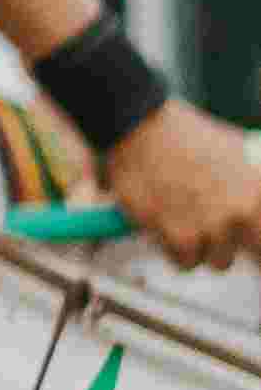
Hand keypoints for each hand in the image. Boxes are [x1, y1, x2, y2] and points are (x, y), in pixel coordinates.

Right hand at [102, 99, 260, 275]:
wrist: (141, 127)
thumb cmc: (184, 135)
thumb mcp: (235, 150)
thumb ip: (250, 183)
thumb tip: (253, 205)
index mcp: (257, 192)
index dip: (255, 244)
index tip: (247, 245)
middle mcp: (239, 213)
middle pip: (242, 253)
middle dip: (225, 245)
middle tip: (206, 226)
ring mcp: (210, 227)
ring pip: (215, 262)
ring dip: (199, 247)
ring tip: (182, 218)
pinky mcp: (179, 237)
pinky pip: (185, 262)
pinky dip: (173, 249)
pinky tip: (165, 222)